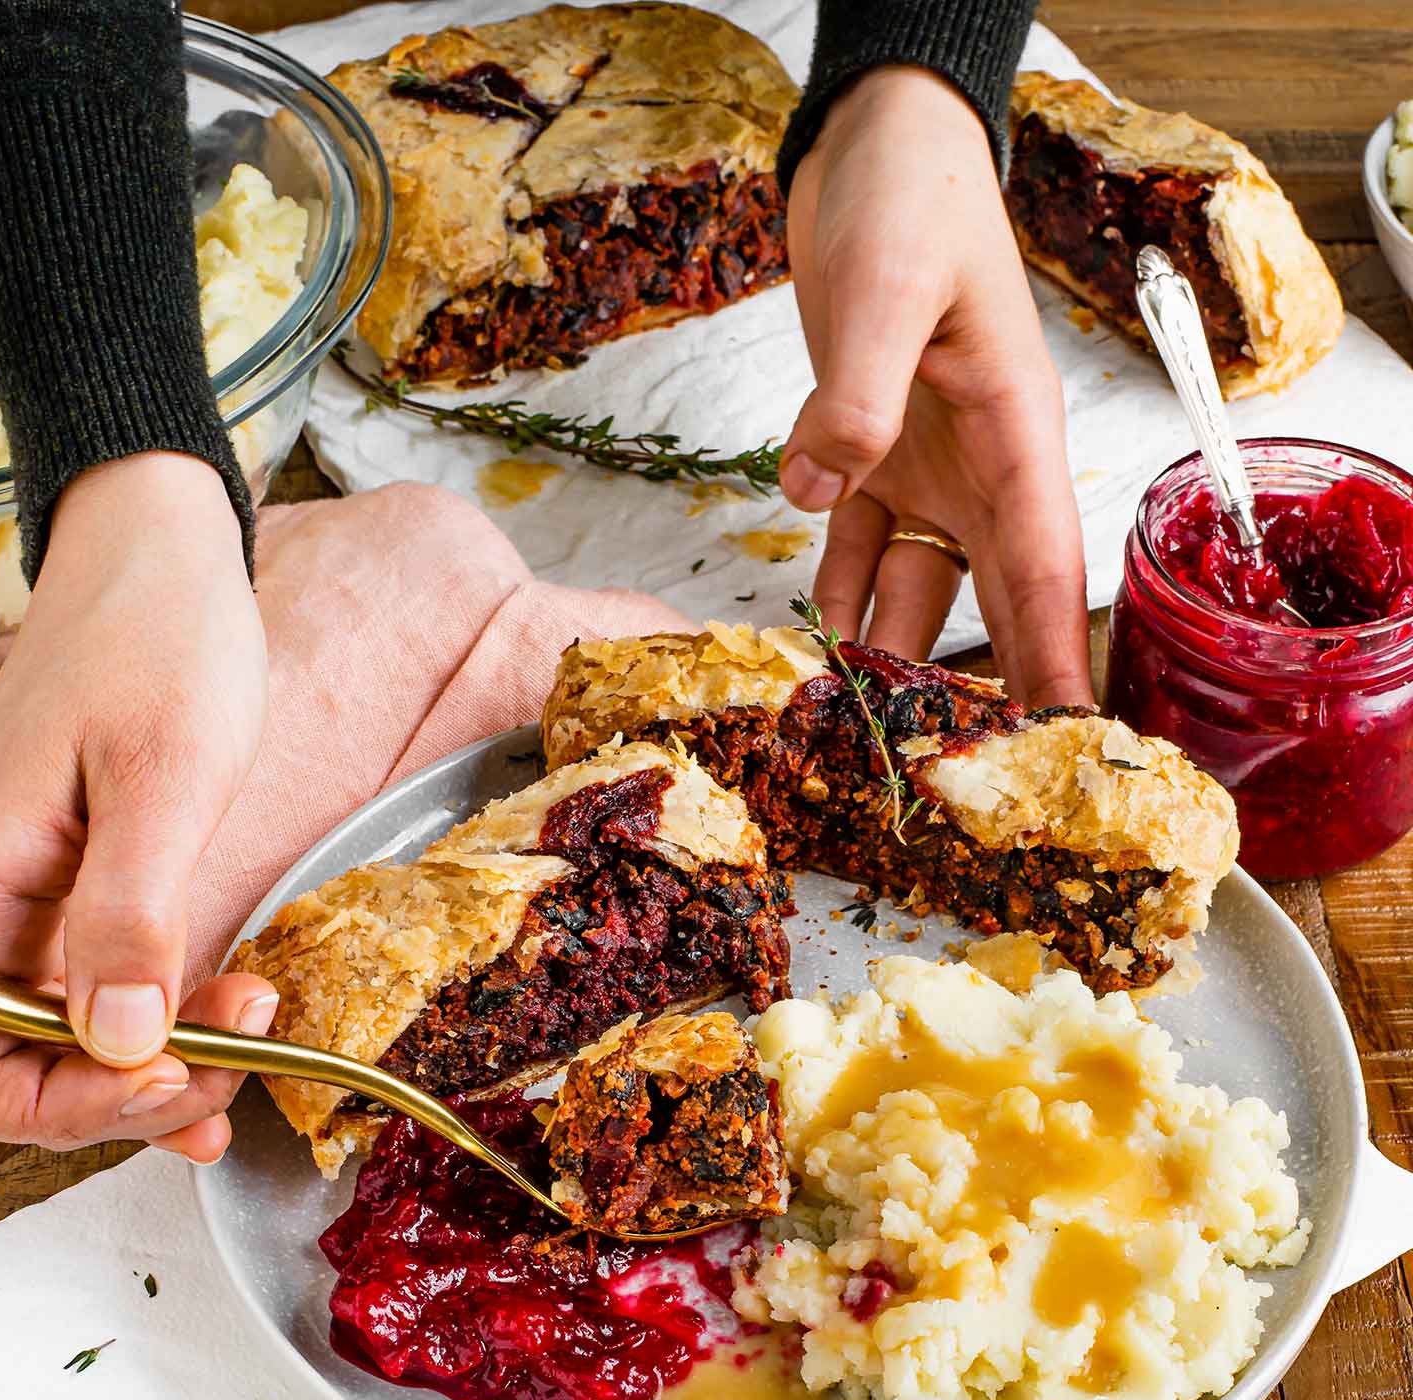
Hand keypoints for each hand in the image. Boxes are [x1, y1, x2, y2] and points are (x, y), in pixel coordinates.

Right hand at [0, 452, 271, 1159]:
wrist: (160, 553)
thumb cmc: (158, 637)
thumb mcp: (165, 774)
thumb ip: (132, 911)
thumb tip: (119, 1040)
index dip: (71, 1104)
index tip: (177, 1077)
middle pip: (16, 1073)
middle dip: (123, 1098)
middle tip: (230, 1069)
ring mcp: (23, 906)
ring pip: (61, 1044)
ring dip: (150, 1072)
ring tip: (246, 1048)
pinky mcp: (71, 895)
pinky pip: (93, 995)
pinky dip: (155, 1034)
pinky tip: (216, 1042)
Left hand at [781, 67, 1091, 705]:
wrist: (868, 144)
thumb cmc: (908, 195)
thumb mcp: (887, 284)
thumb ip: (859, 385)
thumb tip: (823, 478)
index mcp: (1013, 436)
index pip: (1042, 569)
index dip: (1052, 660)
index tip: (1062, 743)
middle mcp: (979, 467)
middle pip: (990, 601)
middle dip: (980, 689)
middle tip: (961, 777)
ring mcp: (926, 466)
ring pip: (918, 588)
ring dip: (893, 655)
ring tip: (870, 734)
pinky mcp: (869, 454)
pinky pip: (858, 549)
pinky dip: (838, 596)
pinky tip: (813, 648)